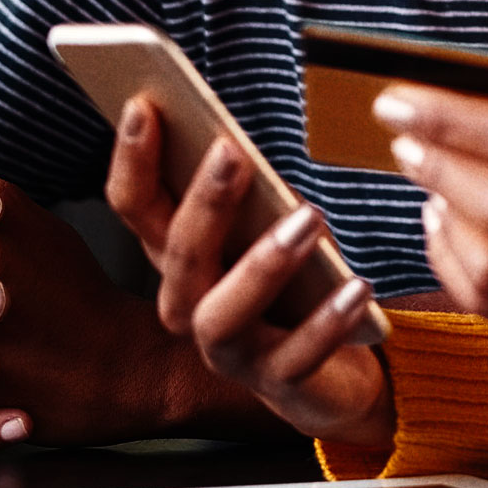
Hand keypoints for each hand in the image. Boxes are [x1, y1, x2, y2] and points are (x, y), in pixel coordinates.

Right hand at [104, 99, 392, 447]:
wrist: (334, 372)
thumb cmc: (295, 284)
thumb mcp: (270, 226)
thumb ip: (249, 190)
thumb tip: (233, 138)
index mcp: (180, 257)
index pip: (136, 206)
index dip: (131, 158)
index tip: (144, 104)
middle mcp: (189, 304)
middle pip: (177, 255)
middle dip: (202, 202)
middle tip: (232, 152)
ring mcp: (229, 351)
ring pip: (221, 313)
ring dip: (262, 263)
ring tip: (308, 218)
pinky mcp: (278, 383)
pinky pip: (296, 357)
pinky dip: (325, 322)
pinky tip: (356, 287)